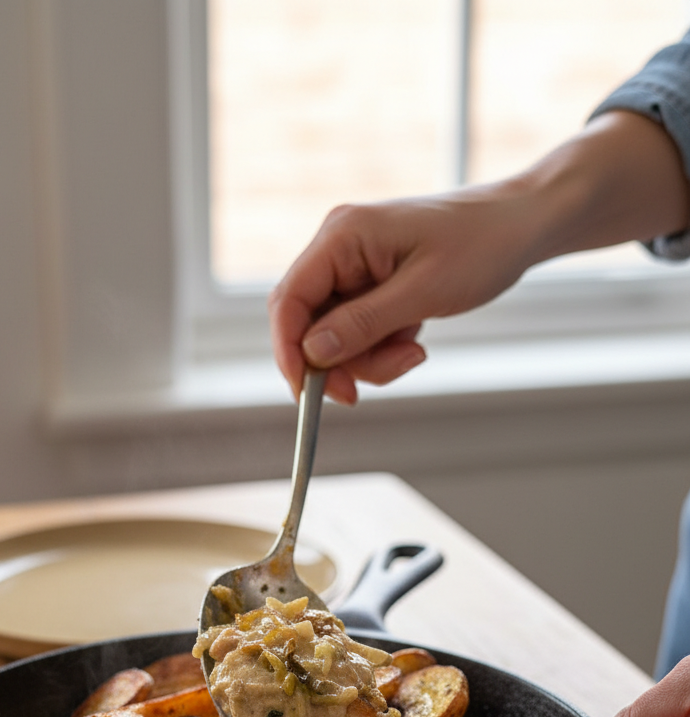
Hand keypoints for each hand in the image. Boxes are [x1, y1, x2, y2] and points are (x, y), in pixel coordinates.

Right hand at [267, 112, 689, 404]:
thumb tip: (311, 355)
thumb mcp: (422, 293)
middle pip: (307, 324)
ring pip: (333, 335)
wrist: (522, 227)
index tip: (307, 394)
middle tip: (364, 391)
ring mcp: (354, 265)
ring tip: (412, 352)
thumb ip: (362, 325)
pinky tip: (414, 337)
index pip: (289, 301)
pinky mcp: (371, 282)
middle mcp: (339, 246)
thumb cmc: (481, 246)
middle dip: (336, 363)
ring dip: (367, 358)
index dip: (289, 352)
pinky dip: (381, 347)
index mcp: (342, 236)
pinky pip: (357, 330)